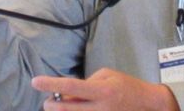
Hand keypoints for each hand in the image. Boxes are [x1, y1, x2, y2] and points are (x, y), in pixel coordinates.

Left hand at [31, 68, 179, 110]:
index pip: (71, 86)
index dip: (51, 84)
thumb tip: (68, 92)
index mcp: (101, 90)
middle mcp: (100, 108)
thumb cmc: (127, 86)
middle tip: (46, 101)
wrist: (149, 105)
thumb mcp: (108, 76)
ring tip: (55, 108)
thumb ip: (88, 82)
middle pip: (68, 108)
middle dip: (53, 104)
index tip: (35, 81)